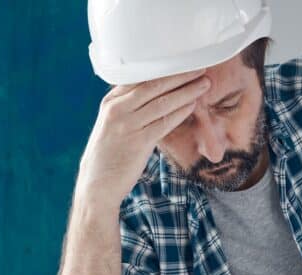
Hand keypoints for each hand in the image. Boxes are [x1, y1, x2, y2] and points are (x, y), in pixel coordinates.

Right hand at [75, 68, 210, 210]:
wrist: (97, 184)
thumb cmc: (108, 155)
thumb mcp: (112, 125)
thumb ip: (129, 109)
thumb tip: (154, 98)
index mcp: (111, 102)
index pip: (140, 78)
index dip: (164, 69)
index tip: (182, 62)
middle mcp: (118, 109)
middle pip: (154, 86)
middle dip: (180, 76)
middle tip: (199, 68)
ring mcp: (127, 125)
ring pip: (162, 102)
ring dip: (186, 91)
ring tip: (204, 84)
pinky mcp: (139, 142)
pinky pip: (164, 122)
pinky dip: (180, 112)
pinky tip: (193, 105)